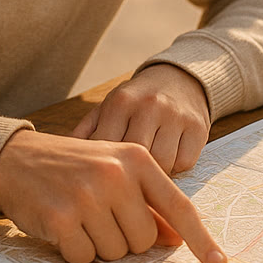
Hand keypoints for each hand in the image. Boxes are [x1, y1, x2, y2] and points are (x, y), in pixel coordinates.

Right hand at [0, 129, 226, 262]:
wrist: (16, 158)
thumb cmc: (73, 166)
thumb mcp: (114, 170)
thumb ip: (147, 201)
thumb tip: (174, 239)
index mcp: (136, 158)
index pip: (178, 206)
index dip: (200, 239)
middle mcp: (115, 174)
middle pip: (143, 240)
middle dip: (124, 239)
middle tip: (99, 216)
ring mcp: (87, 196)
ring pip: (114, 253)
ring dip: (97, 245)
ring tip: (78, 216)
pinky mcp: (61, 218)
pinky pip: (84, 258)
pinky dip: (74, 251)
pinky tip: (61, 226)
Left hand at [70, 64, 209, 174]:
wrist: (179, 78)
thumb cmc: (136, 101)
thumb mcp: (108, 108)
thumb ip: (86, 133)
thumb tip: (63, 161)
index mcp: (121, 102)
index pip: (107, 146)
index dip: (104, 168)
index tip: (102, 180)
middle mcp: (150, 106)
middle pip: (136, 158)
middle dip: (130, 174)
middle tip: (127, 183)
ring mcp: (177, 116)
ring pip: (163, 163)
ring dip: (155, 174)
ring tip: (148, 171)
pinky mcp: (199, 127)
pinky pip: (185, 163)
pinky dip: (176, 169)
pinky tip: (169, 161)